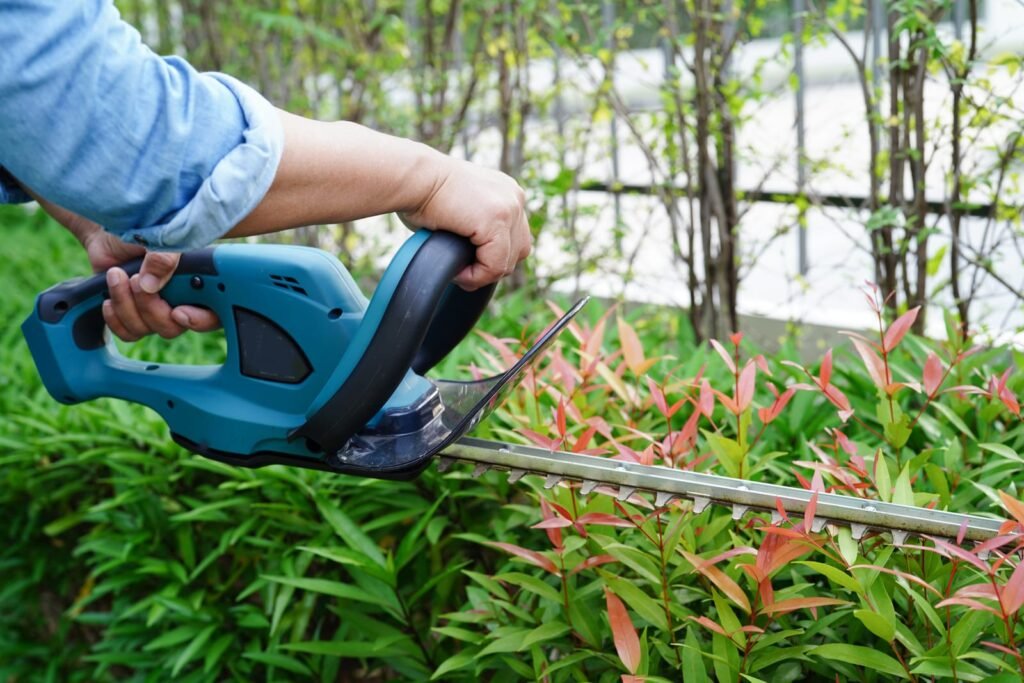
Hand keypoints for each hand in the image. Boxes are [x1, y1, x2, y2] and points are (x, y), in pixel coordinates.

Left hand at [72, 216, 219, 340]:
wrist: (108, 230)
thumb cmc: (143, 226)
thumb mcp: (161, 235)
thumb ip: (164, 257)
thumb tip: (151, 286)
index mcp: (198, 281)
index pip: (214, 313)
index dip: (200, 320)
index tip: (178, 311)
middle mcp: (180, 299)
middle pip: (173, 327)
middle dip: (151, 308)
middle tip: (138, 280)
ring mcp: (156, 308)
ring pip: (147, 329)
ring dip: (127, 305)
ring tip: (117, 276)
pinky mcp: (132, 313)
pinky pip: (128, 332)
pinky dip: (115, 318)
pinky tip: (110, 298)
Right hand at [400, 157, 531, 290]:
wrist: (413, 177)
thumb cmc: (423, 194)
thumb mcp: (462, 210)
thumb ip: (479, 228)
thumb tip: (480, 260)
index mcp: (507, 194)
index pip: (516, 240)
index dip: (492, 259)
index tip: (466, 263)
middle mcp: (514, 197)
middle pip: (518, 251)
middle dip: (491, 267)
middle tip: (462, 271)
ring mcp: (509, 207)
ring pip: (507, 262)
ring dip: (482, 274)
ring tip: (457, 272)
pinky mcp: (497, 219)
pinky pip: (495, 266)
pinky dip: (476, 276)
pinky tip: (456, 272)